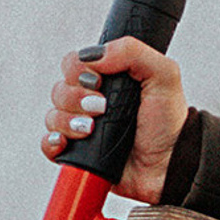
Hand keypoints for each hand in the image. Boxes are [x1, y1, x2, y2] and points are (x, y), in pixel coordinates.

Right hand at [41, 36, 187, 204]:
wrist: (170, 167)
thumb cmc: (170, 124)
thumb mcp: (163, 76)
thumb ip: (132, 52)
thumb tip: (94, 56)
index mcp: (109, 80)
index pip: (74, 64)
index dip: (79, 70)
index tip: (99, 82)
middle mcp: (92, 102)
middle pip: (59, 89)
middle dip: (75, 98)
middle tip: (100, 108)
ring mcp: (83, 129)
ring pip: (53, 116)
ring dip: (67, 121)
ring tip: (91, 130)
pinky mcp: (78, 155)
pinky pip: (49, 145)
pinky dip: (52, 142)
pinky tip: (67, 143)